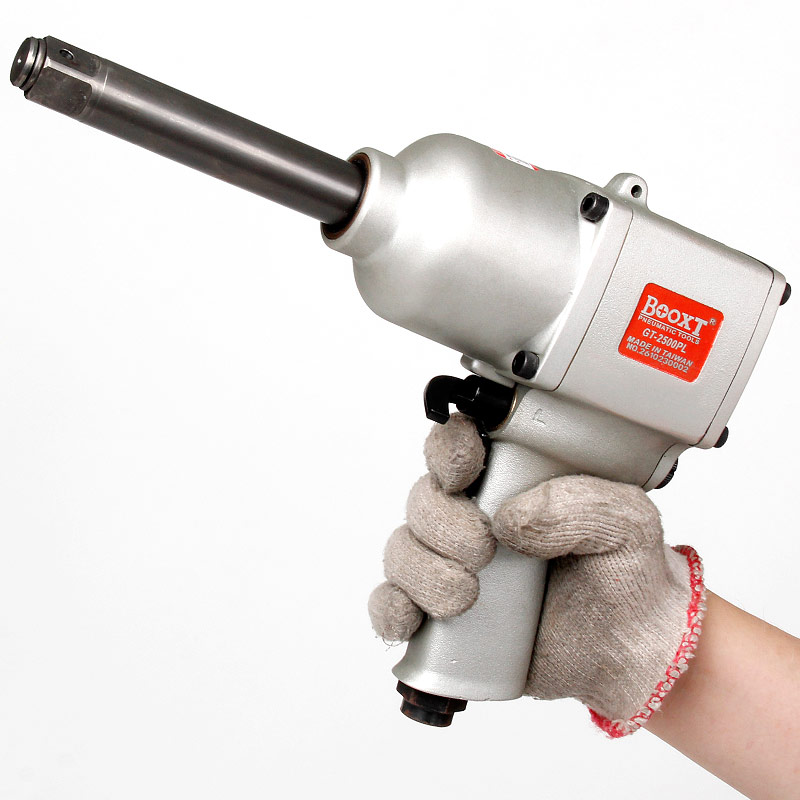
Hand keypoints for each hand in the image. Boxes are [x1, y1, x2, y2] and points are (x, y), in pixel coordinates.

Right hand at [369, 414, 704, 735]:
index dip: (448, 451)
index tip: (465, 472)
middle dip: (443, 525)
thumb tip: (512, 519)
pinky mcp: (442, 618)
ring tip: (465, 596)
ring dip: (421, 570)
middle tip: (484, 551)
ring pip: (402, 551)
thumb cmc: (628, 577)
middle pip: (423, 501)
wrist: (631, 653)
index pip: (457, 448)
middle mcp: (473, 520)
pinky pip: (393, 604)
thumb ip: (583, 504)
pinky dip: (391, 609)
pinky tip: (412, 619)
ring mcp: (453, 568)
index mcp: (510, 484)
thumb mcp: (628, 524)